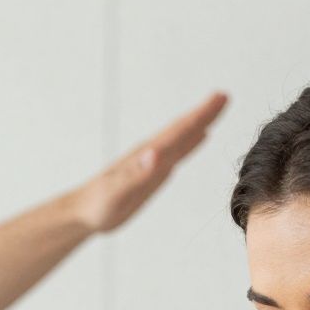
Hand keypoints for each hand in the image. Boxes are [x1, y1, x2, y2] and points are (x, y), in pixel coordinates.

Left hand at [69, 91, 228, 234]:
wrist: (83, 213)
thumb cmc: (97, 205)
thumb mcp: (117, 192)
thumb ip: (137, 174)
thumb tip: (156, 153)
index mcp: (147, 155)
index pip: (178, 131)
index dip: (200, 115)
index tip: (220, 97)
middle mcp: (153, 153)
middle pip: (182, 129)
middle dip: (204, 112)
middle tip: (225, 96)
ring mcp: (154, 162)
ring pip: (182, 138)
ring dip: (200, 123)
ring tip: (217, 109)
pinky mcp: (154, 173)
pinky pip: (178, 153)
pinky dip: (191, 142)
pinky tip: (200, 137)